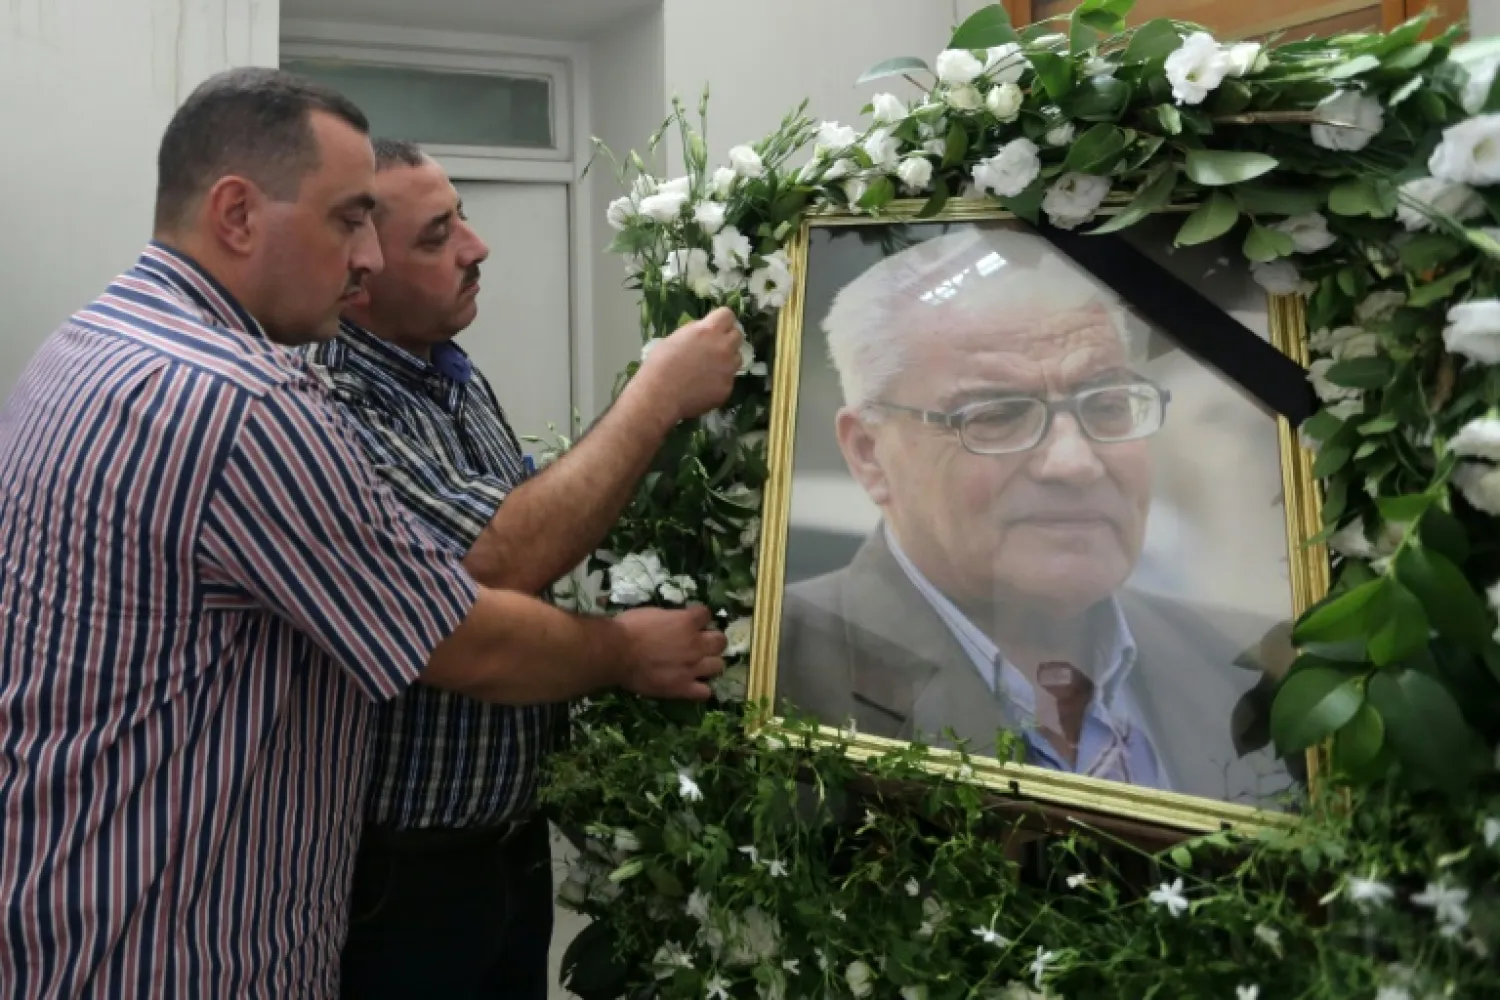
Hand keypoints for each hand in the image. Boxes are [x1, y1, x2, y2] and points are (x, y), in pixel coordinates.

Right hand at [612, 605, 726, 700]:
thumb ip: (670, 618)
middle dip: (712, 641)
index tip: (693, 621)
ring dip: (709, 664)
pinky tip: (693, 686)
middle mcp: (696, 644)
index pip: (706, 614)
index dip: (700, 618)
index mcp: (687, 622)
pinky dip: (702, 689)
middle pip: (721, 641)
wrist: (616, 653)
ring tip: (698, 666)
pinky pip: (705, 692)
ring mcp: (692, 667)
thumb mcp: (652, 613)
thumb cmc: (628, 628)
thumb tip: (675, 621)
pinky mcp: (683, 687)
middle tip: (700, 644)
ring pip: (718, 666)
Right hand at [634, 307, 743, 424]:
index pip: (728, 315)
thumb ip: (695, 332)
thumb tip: (704, 332)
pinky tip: (704, 386)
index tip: (716, 326)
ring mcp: (728, 369)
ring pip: (737, 358)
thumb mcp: (675, 338)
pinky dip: (719, 381)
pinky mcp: (727, 387)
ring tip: (709, 369)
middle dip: (727, 339)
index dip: (722, 320)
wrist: (660, 396)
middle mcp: (723, 347)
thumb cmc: (659, 365)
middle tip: (714, 347)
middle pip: (738, 335)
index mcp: (708, 331)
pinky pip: (729, 379)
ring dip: (727, 360)